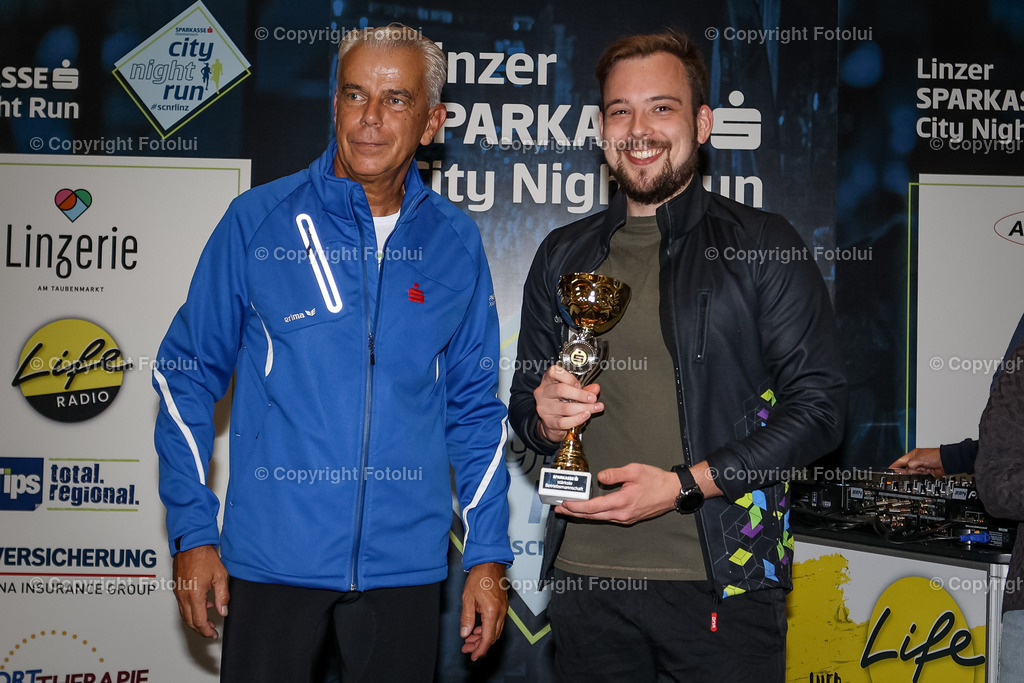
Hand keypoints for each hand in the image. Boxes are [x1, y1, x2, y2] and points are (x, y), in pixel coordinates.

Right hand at [172, 545, 229, 638]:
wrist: (191, 544)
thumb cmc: (204, 557)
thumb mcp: (220, 576)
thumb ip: (223, 596)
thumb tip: (223, 611)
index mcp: (194, 595)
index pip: (198, 621)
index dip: (206, 631)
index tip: (213, 634)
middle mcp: (183, 596)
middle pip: (189, 621)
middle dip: (200, 629)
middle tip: (210, 632)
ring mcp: (178, 592)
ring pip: (184, 614)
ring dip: (195, 621)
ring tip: (207, 621)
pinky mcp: (177, 588)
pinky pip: (182, 605)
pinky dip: (191, 610)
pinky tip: (203, 605)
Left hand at [460, 562, 507, 660]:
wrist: (490, 563)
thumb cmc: (480, 577)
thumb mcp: (468, 598)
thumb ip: (467, 618)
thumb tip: (465, 632)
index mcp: (492, 612)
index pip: (487, 638)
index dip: (480, 650)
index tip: (473, 656)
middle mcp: (501, 612)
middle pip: (492, 637)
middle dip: (479, 645)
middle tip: (467, 647)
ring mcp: (503, 609)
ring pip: (495, 631)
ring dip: (483, 637)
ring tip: (469, 638)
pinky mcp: (503, 606)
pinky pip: (497, 623)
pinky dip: (487, 628)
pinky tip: (477, 628)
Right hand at [533, 365, 601, 443]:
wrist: (550, 422)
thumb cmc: (560, 403)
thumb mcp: (571, 392)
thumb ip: (583, 389)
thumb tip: (596, 388)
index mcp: (547, 381)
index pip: (554, 372)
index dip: (570, 378)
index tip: (580, 385)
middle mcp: (543, 393)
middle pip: (561, 390)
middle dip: (581, 394)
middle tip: (593, 398)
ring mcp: (544, 408)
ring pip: (565, 408)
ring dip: (584, 408)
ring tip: (595, 408)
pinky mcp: (548, 422)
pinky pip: (564, 422)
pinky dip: (578, 419)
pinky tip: (585, 415)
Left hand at [556, 463, 679, 524]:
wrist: (673, 492)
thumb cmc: (656, 480)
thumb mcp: (635, 471)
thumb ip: (615, 474)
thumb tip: (600, 477)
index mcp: (622, 502)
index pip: (593, 507)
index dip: (576, 506)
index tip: (564, 503)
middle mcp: (622, 514)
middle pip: (592, 516)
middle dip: (574, 513)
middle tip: (559, 509)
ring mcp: (625, 518)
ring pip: (599, 518)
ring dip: (583, 514)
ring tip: (569, 509)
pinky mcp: (628, 518)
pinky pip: (606, 517)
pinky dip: (594, 514)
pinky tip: (588, 510)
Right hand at [888, 448, 944, 476]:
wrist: (947, 462)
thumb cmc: (936, 456)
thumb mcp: (919, 459)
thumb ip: (911, 464)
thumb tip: (907, 468)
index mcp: (913, 455)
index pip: (901, 460)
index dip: (894, 464)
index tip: (889, 468)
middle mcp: (916, 460)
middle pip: (905, 467)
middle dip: (902, 470)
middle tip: (896, 473)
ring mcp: (921, 466)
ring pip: (911, 471)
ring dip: (911, 472)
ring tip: (910, 473)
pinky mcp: (926, 472)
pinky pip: (918, 475)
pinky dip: (916, 475)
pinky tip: (916, 475)